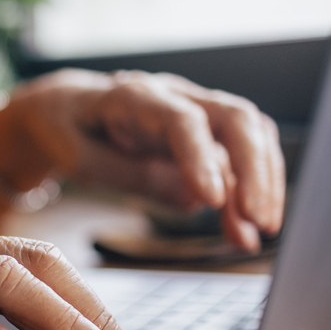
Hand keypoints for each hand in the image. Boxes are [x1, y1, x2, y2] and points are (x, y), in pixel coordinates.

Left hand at [0, 69, 285, 251]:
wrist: (68, 112)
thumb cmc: (70, 133)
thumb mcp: (81, 160)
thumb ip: (131, 175)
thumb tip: (193, 199)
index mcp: (134, 97)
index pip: (181, 120)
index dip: (201, 159)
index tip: (215, 201)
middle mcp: (176, 95)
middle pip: (234, 118)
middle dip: (254, 171)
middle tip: (258, 221)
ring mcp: (197, 110)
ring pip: (250, 135)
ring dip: (262, 184)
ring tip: (258, 234)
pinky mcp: (207, 134)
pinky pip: (243, 156)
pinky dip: (251, 193)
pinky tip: (246, 232)